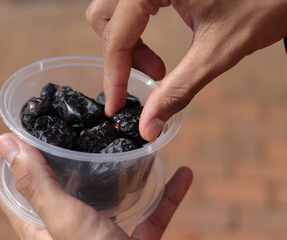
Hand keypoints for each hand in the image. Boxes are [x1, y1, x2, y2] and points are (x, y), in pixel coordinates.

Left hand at [0, 133, 192, 239]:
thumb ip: (35, 184)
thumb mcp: (63, 220)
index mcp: (42, 228)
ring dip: (112, 171)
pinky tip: (182, 174)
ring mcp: (104, 236)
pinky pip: (152, 213)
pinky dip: (168, 196)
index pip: (7, 190)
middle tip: (46, 131)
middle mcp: (69, 231)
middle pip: (52, 188)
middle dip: (46, 159)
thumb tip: (2, 143)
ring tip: (109, 144)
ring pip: (104, 195)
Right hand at [86, 0, 286, 140]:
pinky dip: (136, 31)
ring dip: (126, 44)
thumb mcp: (217, 51)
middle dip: (120, 56)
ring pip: (113, 12)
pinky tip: (155, 47)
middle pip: (105, 18)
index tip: (114, 107)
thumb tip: (148, 127)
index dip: (114, 75)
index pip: (116, 34)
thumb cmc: (265, 4)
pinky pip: (130, 7)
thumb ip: (178, 90)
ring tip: (157, 66)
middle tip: (152, 76)